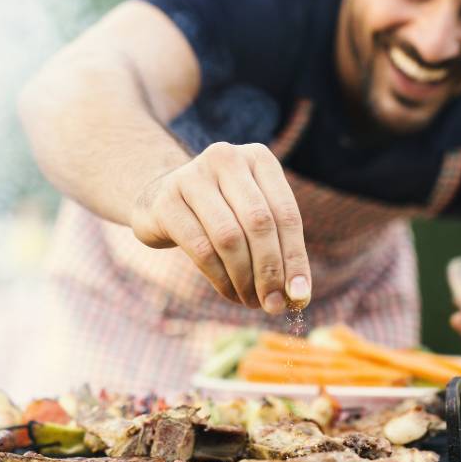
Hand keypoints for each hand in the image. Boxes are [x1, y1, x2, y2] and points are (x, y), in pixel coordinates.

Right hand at [131, 142, 310, 314]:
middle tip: (274, 305)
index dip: (295, 257)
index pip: (286, 213)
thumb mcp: (252, 216)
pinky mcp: (166, 201)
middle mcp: (227, 158)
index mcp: (259, 157)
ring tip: (252, 301)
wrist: (160, 199)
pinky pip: (201, 248)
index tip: (300, 295)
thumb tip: (298, 295)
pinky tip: (230, 293)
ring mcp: (193, 176)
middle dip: (270, 271)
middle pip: (259, 224)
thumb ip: (278, 247)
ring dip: (245, 279)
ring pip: (230, 238)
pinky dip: (220, 278)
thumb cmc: (221, 211)